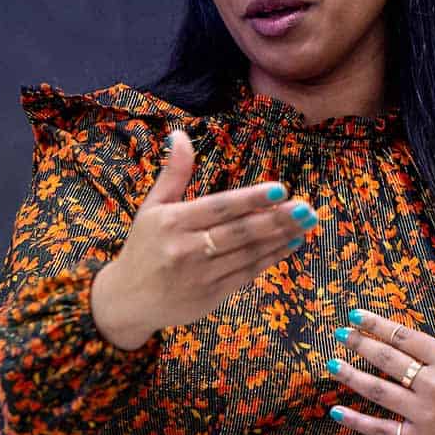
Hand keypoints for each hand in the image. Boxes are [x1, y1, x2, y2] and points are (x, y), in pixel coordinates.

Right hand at [91, 129, 317, 349]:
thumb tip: (179, 135)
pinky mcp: (211, 296)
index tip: (281, 189)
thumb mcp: (152, 207)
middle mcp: (186, 249)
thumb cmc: (143, 247)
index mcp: (172, 222)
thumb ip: (172, 173)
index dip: (251, 199)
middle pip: (239, 232)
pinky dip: (270, 259)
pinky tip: (290, 245)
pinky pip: (246, 274)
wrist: (128, 300)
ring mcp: (200, 275)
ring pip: (248, 254)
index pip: (219, 207)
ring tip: (305, 223)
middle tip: (305, 208)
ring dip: (280, 238)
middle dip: (276, 219)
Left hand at [326, 278, 434, 434]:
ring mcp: (424, 414)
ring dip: (351, 376)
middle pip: (386, 360)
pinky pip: (381, 430)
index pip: (404, 336)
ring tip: (330, 364)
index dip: (377, 324)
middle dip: (359, 344)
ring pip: (378, 391)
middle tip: (339, 334)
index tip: (356, 315)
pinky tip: (336, 410)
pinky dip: (357, 421)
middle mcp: (433, 385)